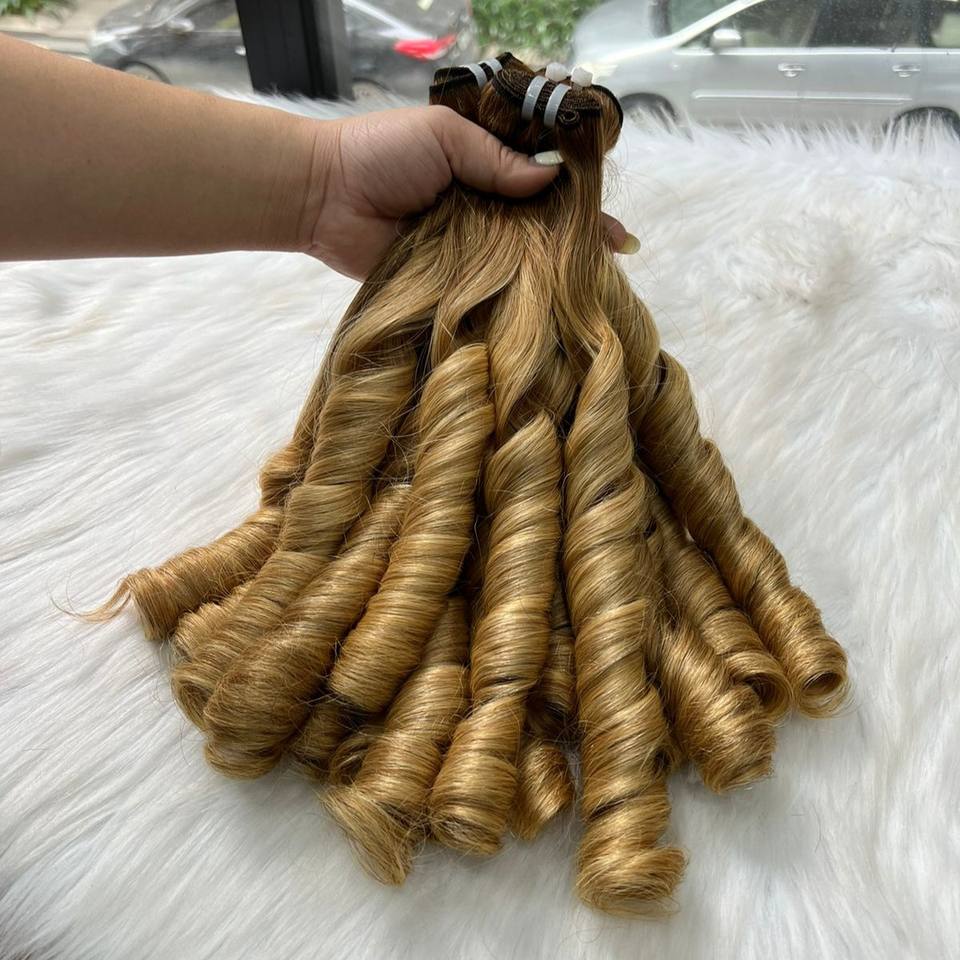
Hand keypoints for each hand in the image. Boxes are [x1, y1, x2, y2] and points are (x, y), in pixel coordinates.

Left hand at [302, 105, 636, 279]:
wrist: (323, 195)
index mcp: (485, 168)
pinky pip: (482, 293)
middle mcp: (482, 212)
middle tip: (618, 256)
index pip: (543, 185)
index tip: (613, 228)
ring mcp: (466, 251)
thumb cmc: (379, 152)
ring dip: (551, 274)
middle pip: (538, 229)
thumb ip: (497, 159)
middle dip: (576, 243)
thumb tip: (554, 176)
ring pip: (515, 265)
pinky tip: (546, 309)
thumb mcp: (445, 137)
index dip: (578, 203)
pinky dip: (509, 300)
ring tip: (595, 286)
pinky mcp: (445, 284)